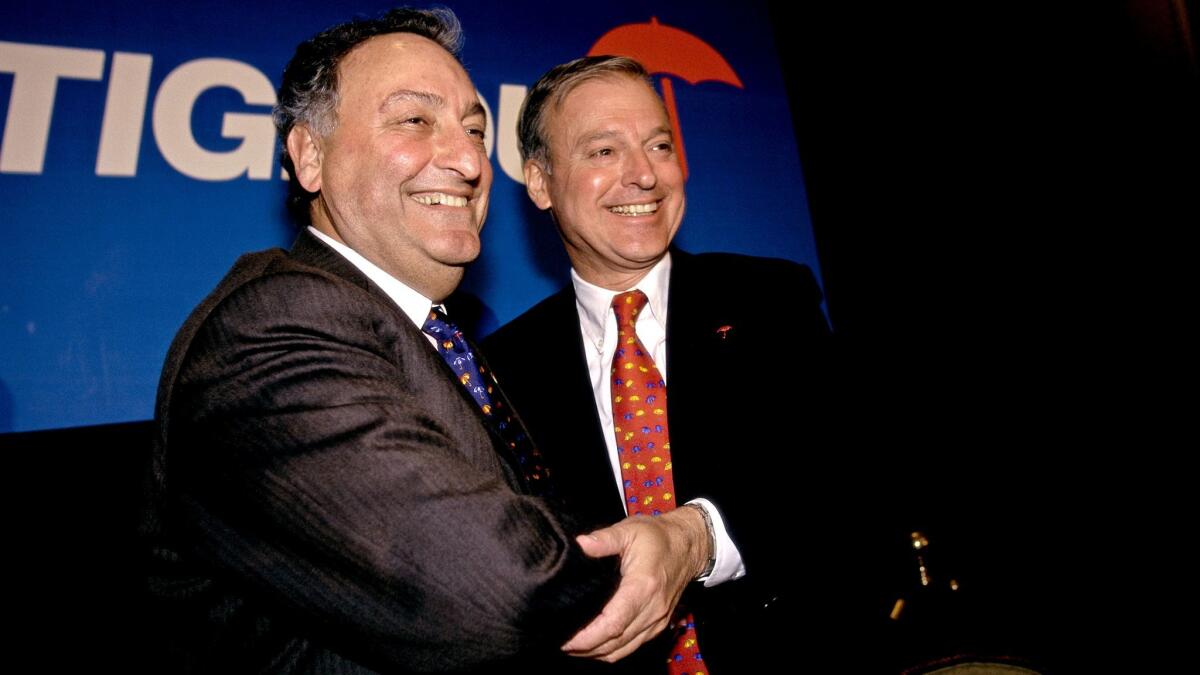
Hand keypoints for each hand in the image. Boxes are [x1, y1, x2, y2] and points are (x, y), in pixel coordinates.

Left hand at [561, 506, 711, 661]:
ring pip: (624, 649)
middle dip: (586, 649)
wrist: (689, 545)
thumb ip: (604, 539)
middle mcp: (652, 609)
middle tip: (560, 643)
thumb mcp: (629, 530)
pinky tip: (595, 644)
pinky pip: (633, 646)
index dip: (588, 637)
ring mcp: (657, 620)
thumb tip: (580, 544)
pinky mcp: (659, 624)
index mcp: (643, 587)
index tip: (566, 639)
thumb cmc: (658, 536)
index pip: (614, 624)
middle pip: (616, 642)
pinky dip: (612, 650)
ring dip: (597, 653)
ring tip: (572, 647)